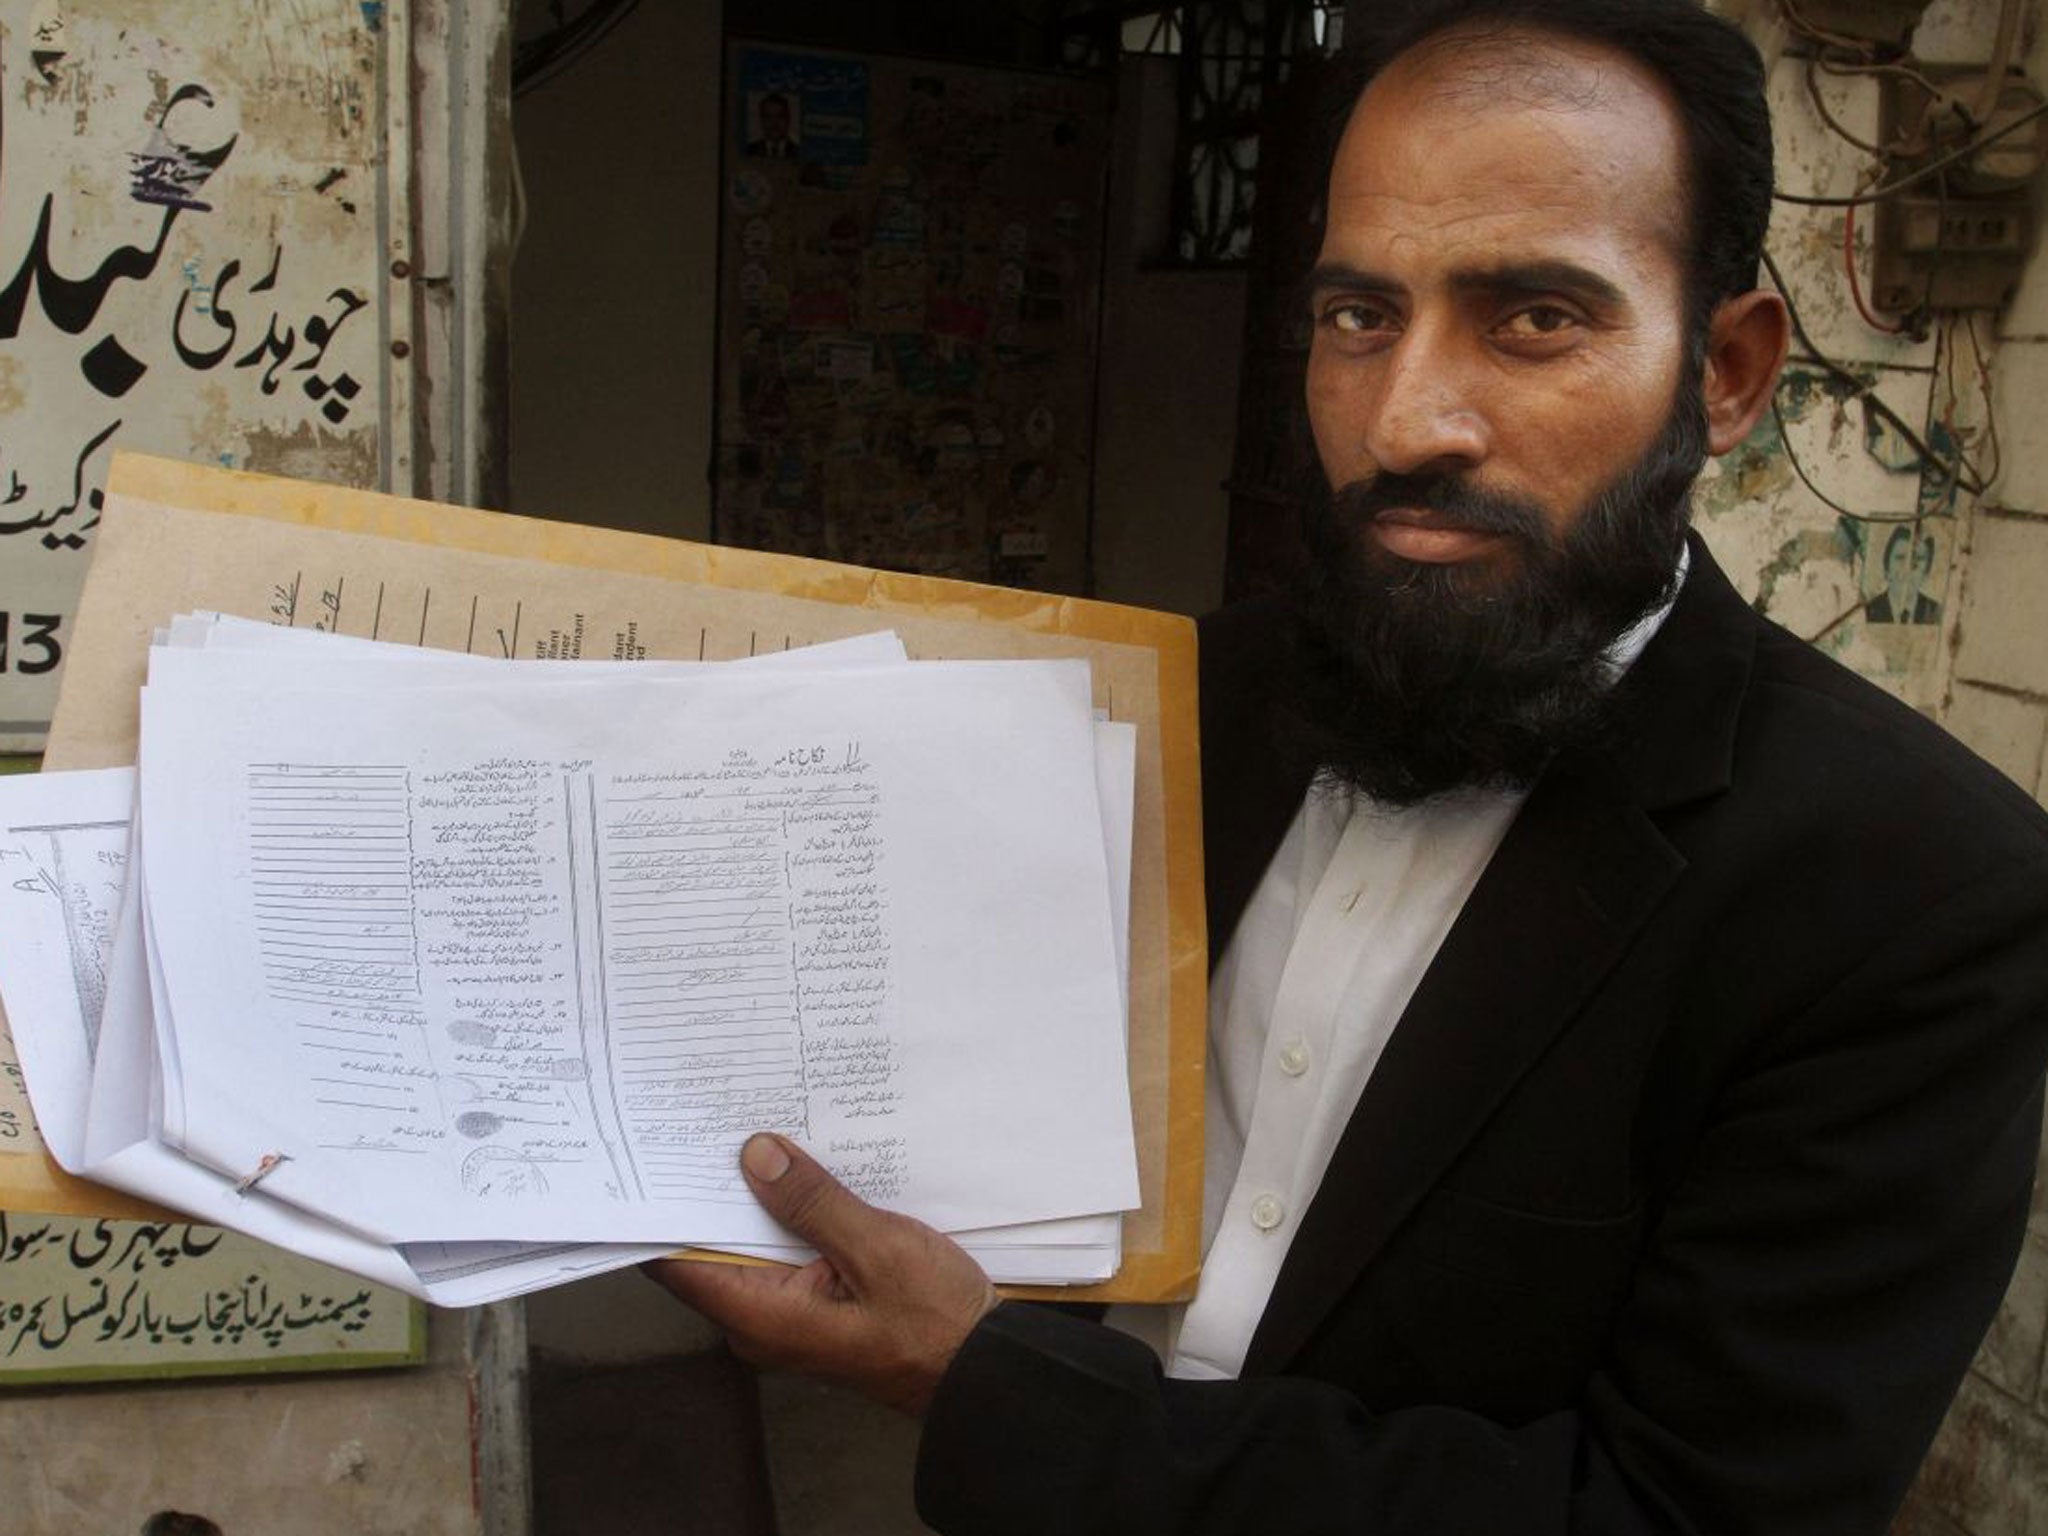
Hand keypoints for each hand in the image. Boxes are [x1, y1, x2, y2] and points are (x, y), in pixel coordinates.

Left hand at [644, 1132, 998, 1415]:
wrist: (983, 1369)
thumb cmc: (934, 1322)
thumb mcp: (878, 1249)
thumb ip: (813, 1202)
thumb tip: (755, 1155)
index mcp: (761, 1315)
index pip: (678, 1260)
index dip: (663, 1206)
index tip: (658, 1150)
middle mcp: (762, 1320)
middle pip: (713, 1246)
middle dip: (714, 1187)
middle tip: (713, 1118)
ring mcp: (790, 1314)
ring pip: (753, 1245)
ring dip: (758, 1196)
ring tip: (756, 1129)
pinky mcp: (818, 1304)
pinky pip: (787, 1252)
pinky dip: (790, 1215)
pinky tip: (804, 1172)